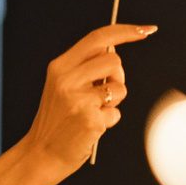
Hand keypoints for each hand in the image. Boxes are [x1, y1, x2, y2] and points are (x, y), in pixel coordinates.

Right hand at [20, 24, 155, 179]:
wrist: (41, 154)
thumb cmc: (55, 121)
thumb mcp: (59, 86)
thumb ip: (83, 67)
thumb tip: (113, 50)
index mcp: (59, 67)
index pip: (97, 39)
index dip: (125, 31)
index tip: (144, 30)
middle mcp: (66, 80)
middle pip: (114, 60)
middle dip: (117, 76)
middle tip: (103, 91)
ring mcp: (78, 100)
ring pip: (119, 87)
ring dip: (114, 101)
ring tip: (93, 111)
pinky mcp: (90, 119)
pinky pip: (116, 112)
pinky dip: (109, 120)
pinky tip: (91, 126)